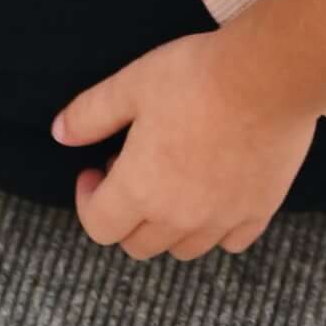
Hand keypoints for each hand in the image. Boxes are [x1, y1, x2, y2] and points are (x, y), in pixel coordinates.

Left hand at [54, 31, 316, 260]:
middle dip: (124, 214)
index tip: (96, 168)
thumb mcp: (130, 84)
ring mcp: (221, 221)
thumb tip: (59, 133)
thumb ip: (90, 114)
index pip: (99, 227)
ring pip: (182, 249)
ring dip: (167, 225)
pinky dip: (216, 227)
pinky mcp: (257, 213)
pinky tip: (215, 190)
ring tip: (172, 178)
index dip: (89, 199)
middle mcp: (178, 219)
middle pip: (138, 245)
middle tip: (132, 168)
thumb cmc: (193, 76)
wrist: (266, 77)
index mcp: (140, 191)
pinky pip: (229, 241)